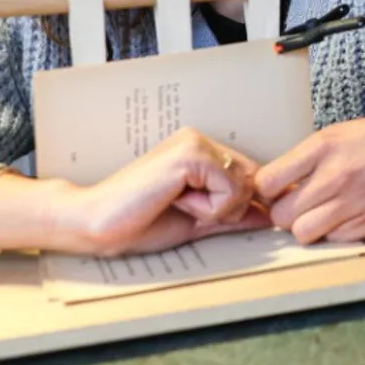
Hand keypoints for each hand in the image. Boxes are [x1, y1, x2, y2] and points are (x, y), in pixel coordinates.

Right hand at [56, 127, 269, 255]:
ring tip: (177, 203)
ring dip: (216, 208)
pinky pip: (230, 189)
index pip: (249, 176)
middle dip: (228, 207)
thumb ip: (232, 214)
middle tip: (185, 208)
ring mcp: (195, 143)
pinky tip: (175, 201)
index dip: (239, 204)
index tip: (205, 213)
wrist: (97, 224)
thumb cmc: (139, 223)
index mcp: (199, 151)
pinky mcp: (190, 155)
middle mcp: (200, 140)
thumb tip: (268, 215)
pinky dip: (208, 207)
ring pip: (244, 185)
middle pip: (252, 180)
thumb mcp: (197, 220)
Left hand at [256, 77, 364, 244]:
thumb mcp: (340, 134)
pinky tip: (350, 215)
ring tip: (323, 214)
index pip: (267, 182)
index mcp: (322, 148)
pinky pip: (336, 240)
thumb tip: (282, 186)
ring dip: (309, 227)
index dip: (267, 191)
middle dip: (286, 213)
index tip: (275, 192)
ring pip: (304, 234)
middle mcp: (334, 176)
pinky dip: (337, 233)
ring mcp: (355, 202)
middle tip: (300, 206)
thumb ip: (309, 161)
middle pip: (281, 216)